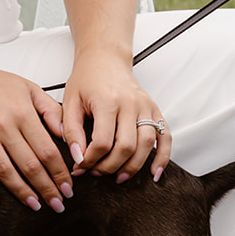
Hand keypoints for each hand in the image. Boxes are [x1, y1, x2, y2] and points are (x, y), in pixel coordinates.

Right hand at [0, 55, 75, 210]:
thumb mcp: (30, 89)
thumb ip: (51, 111)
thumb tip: (67, 135)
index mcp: (22, 113)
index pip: (47, 151)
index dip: (60, 173)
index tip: (68, 187)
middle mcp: (2, 125)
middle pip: (29, 165)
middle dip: (47, 188)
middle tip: (57, 203)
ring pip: (4, 170)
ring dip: (21, 192)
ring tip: (34, 204)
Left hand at [62, 53, 171, 184]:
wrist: (105, 58)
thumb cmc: (87, 78)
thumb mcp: (70, 101)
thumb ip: (71, 130)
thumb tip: (77, 157)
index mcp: (107, 101)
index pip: (102, 141)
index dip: (90, 160)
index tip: (80, 166)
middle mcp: (130, 104)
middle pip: (125, 147)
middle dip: (109, 166)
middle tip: (96, 172)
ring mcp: (145, 107)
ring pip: (145, 145)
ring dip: (132, 167)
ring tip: (118, 177)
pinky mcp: (154, 109)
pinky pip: (164, 136)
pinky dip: (162, 157)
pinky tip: (154, 172)